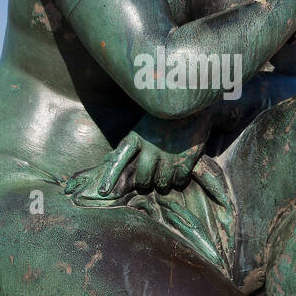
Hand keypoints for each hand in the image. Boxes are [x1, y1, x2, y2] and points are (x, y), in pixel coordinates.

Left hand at [64, 109, 221, 202]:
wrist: (192, 104)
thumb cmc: (163, 117)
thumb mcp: (142, 126)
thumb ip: (130, 144)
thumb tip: (108, 161)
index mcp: (137, 137)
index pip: (119, 159)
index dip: (110, 176)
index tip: (103, 191)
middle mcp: (151, 147)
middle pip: (143, 179)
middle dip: (144, 185)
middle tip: (147, 183)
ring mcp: (170, 154)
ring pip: (162, 183)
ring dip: (163, 184)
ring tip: (165, 177)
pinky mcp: (187, 158)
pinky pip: (180, 180)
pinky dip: (179, 181)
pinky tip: (178, 174)